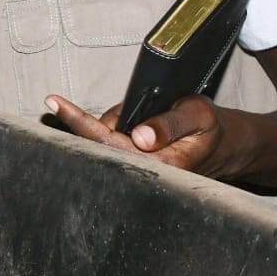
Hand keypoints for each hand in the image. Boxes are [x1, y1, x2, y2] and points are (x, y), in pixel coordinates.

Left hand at [44, 92, 240, 178]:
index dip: (79, 122)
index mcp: (161, 164)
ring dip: (107, 124)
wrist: (222, 147)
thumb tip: (139, 136)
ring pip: (101, 141)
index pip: (108, 143)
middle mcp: (143, 173)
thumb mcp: (198, 115)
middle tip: (83, 105)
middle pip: (96, 144)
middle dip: (88, 122)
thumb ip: (170, 124)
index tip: (54, 102)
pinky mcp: (129, 167)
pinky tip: (133, 129)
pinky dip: (109, 130)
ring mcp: (134, 172)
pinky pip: (107, 144)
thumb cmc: (209, 128)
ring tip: (142, 118)